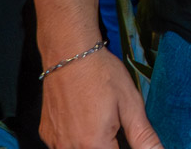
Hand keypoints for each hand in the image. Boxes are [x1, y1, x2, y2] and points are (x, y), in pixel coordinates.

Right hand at [40, 48, 162, 148]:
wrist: (69, 52)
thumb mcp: (131, 104)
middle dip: (109, 145)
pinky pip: (64, 146)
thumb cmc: (101, 74)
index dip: (123, 146)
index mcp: (94, 144)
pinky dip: (76, 139)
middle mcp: (70, 148)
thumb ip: (144, 137)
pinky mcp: (47, 134)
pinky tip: (83, 119)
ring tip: (98, 119)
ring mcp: (55, 142)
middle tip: (112, 124)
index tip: (122, 132)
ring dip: (93, 143)